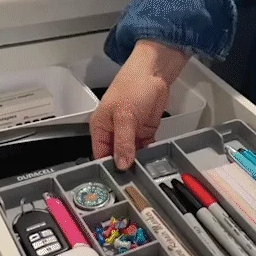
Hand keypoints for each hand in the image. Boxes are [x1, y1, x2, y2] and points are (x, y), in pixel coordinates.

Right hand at [90, 40, 188, 169]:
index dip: (108, 168)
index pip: (100, 155)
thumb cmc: (133, 86)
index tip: (117, 182)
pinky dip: (148, 155)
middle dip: (123, 168)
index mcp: (100, 128)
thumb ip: (123, 142)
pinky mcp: (144, 132)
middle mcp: (113, 133)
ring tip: (143, 176)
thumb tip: (121, 164)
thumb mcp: (125, 116)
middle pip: (116, 157)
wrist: (155, 72)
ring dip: (137, 163)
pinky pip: (144, 149)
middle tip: (133, 183)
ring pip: (131, 155)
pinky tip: (152, 163)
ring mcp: (129, 133)